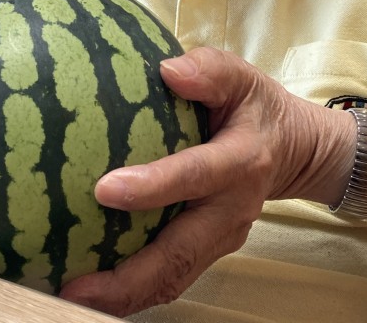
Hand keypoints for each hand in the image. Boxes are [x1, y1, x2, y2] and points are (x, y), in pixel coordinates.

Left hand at [59, 47, 357, 316]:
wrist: (293, 150)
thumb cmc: (256, 107)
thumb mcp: (241, 76)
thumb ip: (209, 69)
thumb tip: (168, 70)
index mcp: (240, 161)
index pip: (195, 175)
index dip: (154, 185)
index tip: (105, 189)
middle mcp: (232, 209)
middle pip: (181, 254)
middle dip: (128, 276)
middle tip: (74, 285)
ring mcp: (223, 238)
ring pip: (174, 277)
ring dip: (125, 295)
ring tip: (74, 297)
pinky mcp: (210, 250)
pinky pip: (171, 276)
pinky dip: (133, 290)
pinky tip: (93, 289)